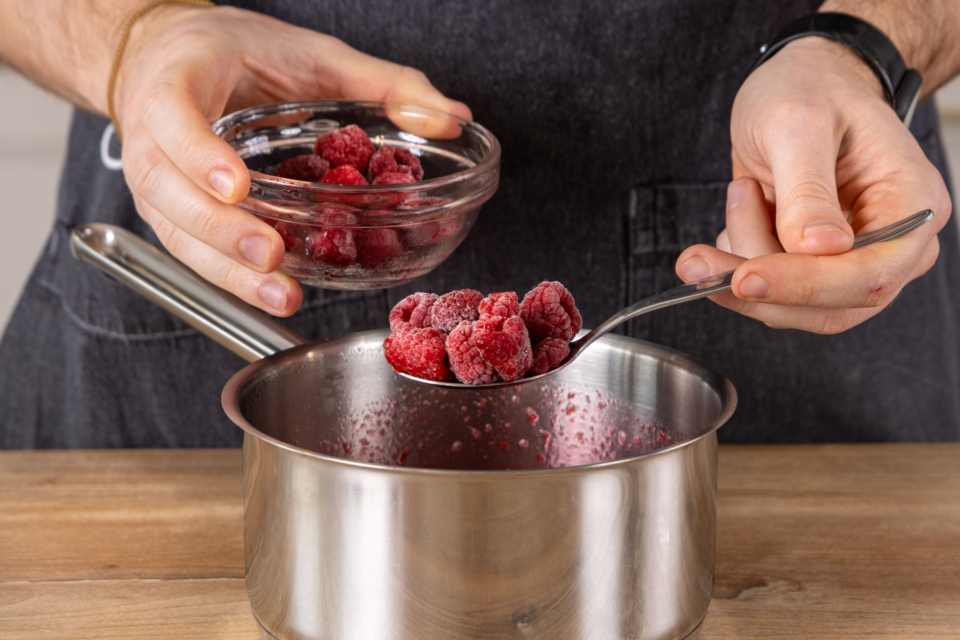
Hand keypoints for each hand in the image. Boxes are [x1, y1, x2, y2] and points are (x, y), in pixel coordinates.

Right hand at [114, 5, 470, 315]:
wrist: (173, 58)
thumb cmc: (238, 54)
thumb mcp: (312, 52)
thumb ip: (383, 82)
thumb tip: (450, 117)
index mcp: (177, 80)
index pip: (172, 116)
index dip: (198, 154)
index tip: (236, 185)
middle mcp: (153, 135)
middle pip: (166, 190)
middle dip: (219, 231)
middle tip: (270, 255)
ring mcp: (156, 179)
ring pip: (174, 232)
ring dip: (225, 269)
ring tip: (279, 292)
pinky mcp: (171, 212)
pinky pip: (189, 250)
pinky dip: (228, 275)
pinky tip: (272, 291)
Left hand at [675, 37, 950, 333]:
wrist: (802, 81)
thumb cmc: (811, 87)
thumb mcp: (799, 122)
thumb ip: (808, 188)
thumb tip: (817, 248)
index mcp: (912, 203)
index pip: (870, 274)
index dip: (806, 285)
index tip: (744, 276)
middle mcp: (892, 243)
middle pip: (830, 305)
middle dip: (756, 285)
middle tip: (696, 258)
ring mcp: (854, 260)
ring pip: (792, 306)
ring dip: (741, 265)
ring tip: (741, 192)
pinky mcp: (814, 267)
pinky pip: (772, 292)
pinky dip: (739, 261)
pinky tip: (744, 209)